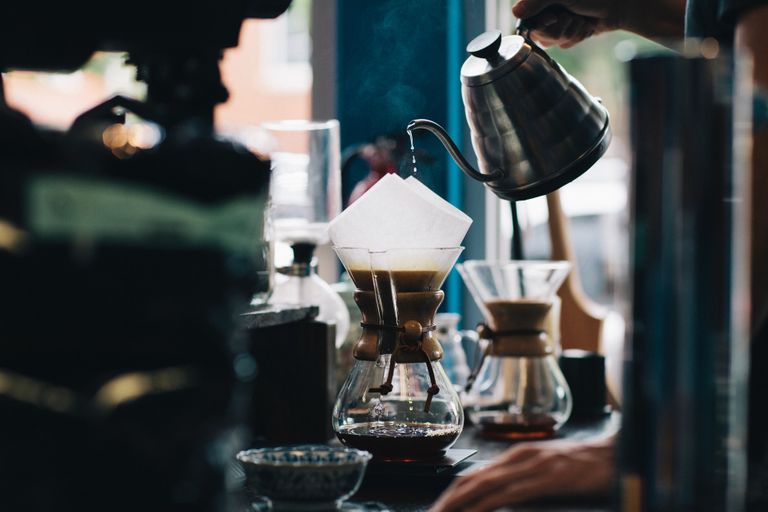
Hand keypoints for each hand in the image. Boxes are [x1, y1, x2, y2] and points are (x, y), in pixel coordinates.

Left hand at [430, 436, 614, 511]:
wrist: (616, 453)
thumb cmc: (583, 467)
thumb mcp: (544, 471)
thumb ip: (521, 481)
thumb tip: (497, 497)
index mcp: (515, 456)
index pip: (472, 475)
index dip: (451, 493)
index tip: (437, 509)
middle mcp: (517, 457)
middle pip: (470, 480)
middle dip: (446, 500)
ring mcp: (530, 466)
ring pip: (483, 486)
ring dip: (458, 504)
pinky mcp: (545, 478)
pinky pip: (507, 494)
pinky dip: (485, 505)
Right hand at [512, 0, 621, 47]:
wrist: (619, 4)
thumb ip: (537, 2)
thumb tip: (515, 11)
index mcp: (540, 1)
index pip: (526, 22)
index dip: (541, 25)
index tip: (554, 17)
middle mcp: (545, 10)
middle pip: (541, 36)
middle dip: (561, 29)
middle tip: (572, 16)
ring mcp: (557, 22)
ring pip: (554, 42)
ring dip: (572, 32)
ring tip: (582, 19)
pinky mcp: (567, 31)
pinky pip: (565, 44)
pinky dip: (579, 35)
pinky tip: (586, 25)